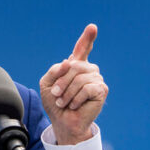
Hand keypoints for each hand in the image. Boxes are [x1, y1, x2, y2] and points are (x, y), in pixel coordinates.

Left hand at [39, 24, 107, 144]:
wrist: (62, 122)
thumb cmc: (55, 103)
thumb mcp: (47, 84)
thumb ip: (55, 70)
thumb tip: (69, 61)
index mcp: (76, 66)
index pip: (82, 49)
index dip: (87, 38)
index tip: (92, 27)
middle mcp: (88, 70)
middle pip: (74, 66)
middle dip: (61, 82)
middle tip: (55, 95)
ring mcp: (96, 79)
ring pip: (79, 78)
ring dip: (67, 93)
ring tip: (64, 102)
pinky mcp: (101, 90)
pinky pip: (86, 88)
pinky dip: (76, 98)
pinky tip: (74, 105)